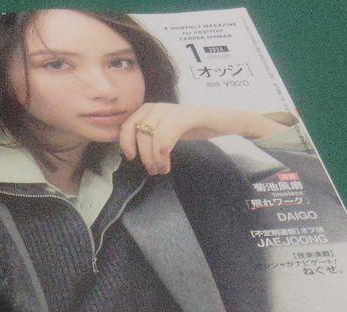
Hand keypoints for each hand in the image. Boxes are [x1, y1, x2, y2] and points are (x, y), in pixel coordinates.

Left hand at [119, 104, 288, 174]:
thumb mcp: (165, 131)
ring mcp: (175, 110)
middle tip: (153, 170)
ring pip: (153, 136)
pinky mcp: (189, 116)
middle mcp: (161, 106)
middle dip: (144, 156)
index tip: (131, 157)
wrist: (221, 121)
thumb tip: (129, 150)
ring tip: (161, 169)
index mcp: (152, 109)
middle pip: (140, 133)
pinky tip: (167, 164)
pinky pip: (168, 134)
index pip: (128, 123)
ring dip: (154, 158)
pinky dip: (163, 153)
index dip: (125, 141)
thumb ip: (148, 136)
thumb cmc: (191, 128)